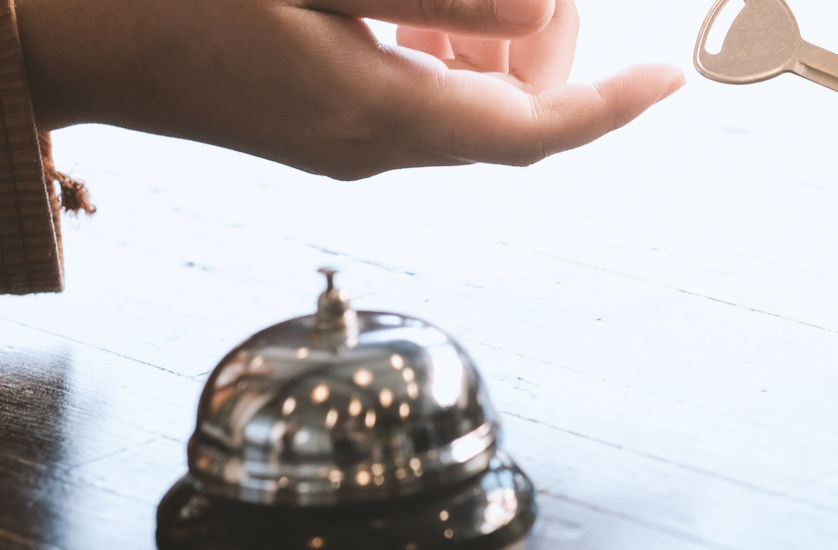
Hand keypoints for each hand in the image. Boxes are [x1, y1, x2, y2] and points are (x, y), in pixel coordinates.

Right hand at [16, 0, 683, 178]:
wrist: (72, 38)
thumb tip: (544, 2)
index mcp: (381, 115)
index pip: (535, 130)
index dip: (611, 107)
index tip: (670, 79)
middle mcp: (375, 151)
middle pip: (514, 122)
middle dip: (552, 59)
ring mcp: (349, 153)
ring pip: (473, 116)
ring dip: (500, 59)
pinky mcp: (326, 138)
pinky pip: (426, 111)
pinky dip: (453, 65)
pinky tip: (427, 17)